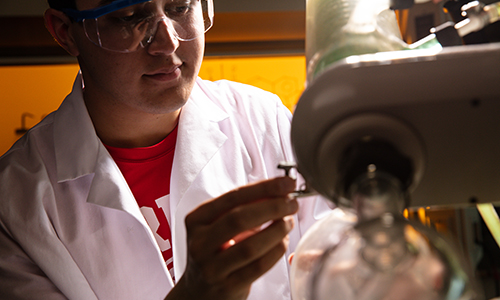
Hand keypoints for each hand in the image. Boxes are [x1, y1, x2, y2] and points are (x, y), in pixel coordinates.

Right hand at [166, 177, 297, 299]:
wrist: (199, 290)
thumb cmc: (214, 252)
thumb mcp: (219, 225)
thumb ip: (244, 207)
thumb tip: (278, 190)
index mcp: (197, 220)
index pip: (233, 197)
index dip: (263, 188)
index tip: (285, 183)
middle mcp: (200, 243)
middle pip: (239, 219)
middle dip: (272, 208)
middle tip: (291, 204)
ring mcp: (211, 267)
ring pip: (250, 246)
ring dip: (276, 230)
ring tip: (289, 222)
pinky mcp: (227, 287)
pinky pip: (258, 267)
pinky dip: (275, 252)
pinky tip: (283, 242)